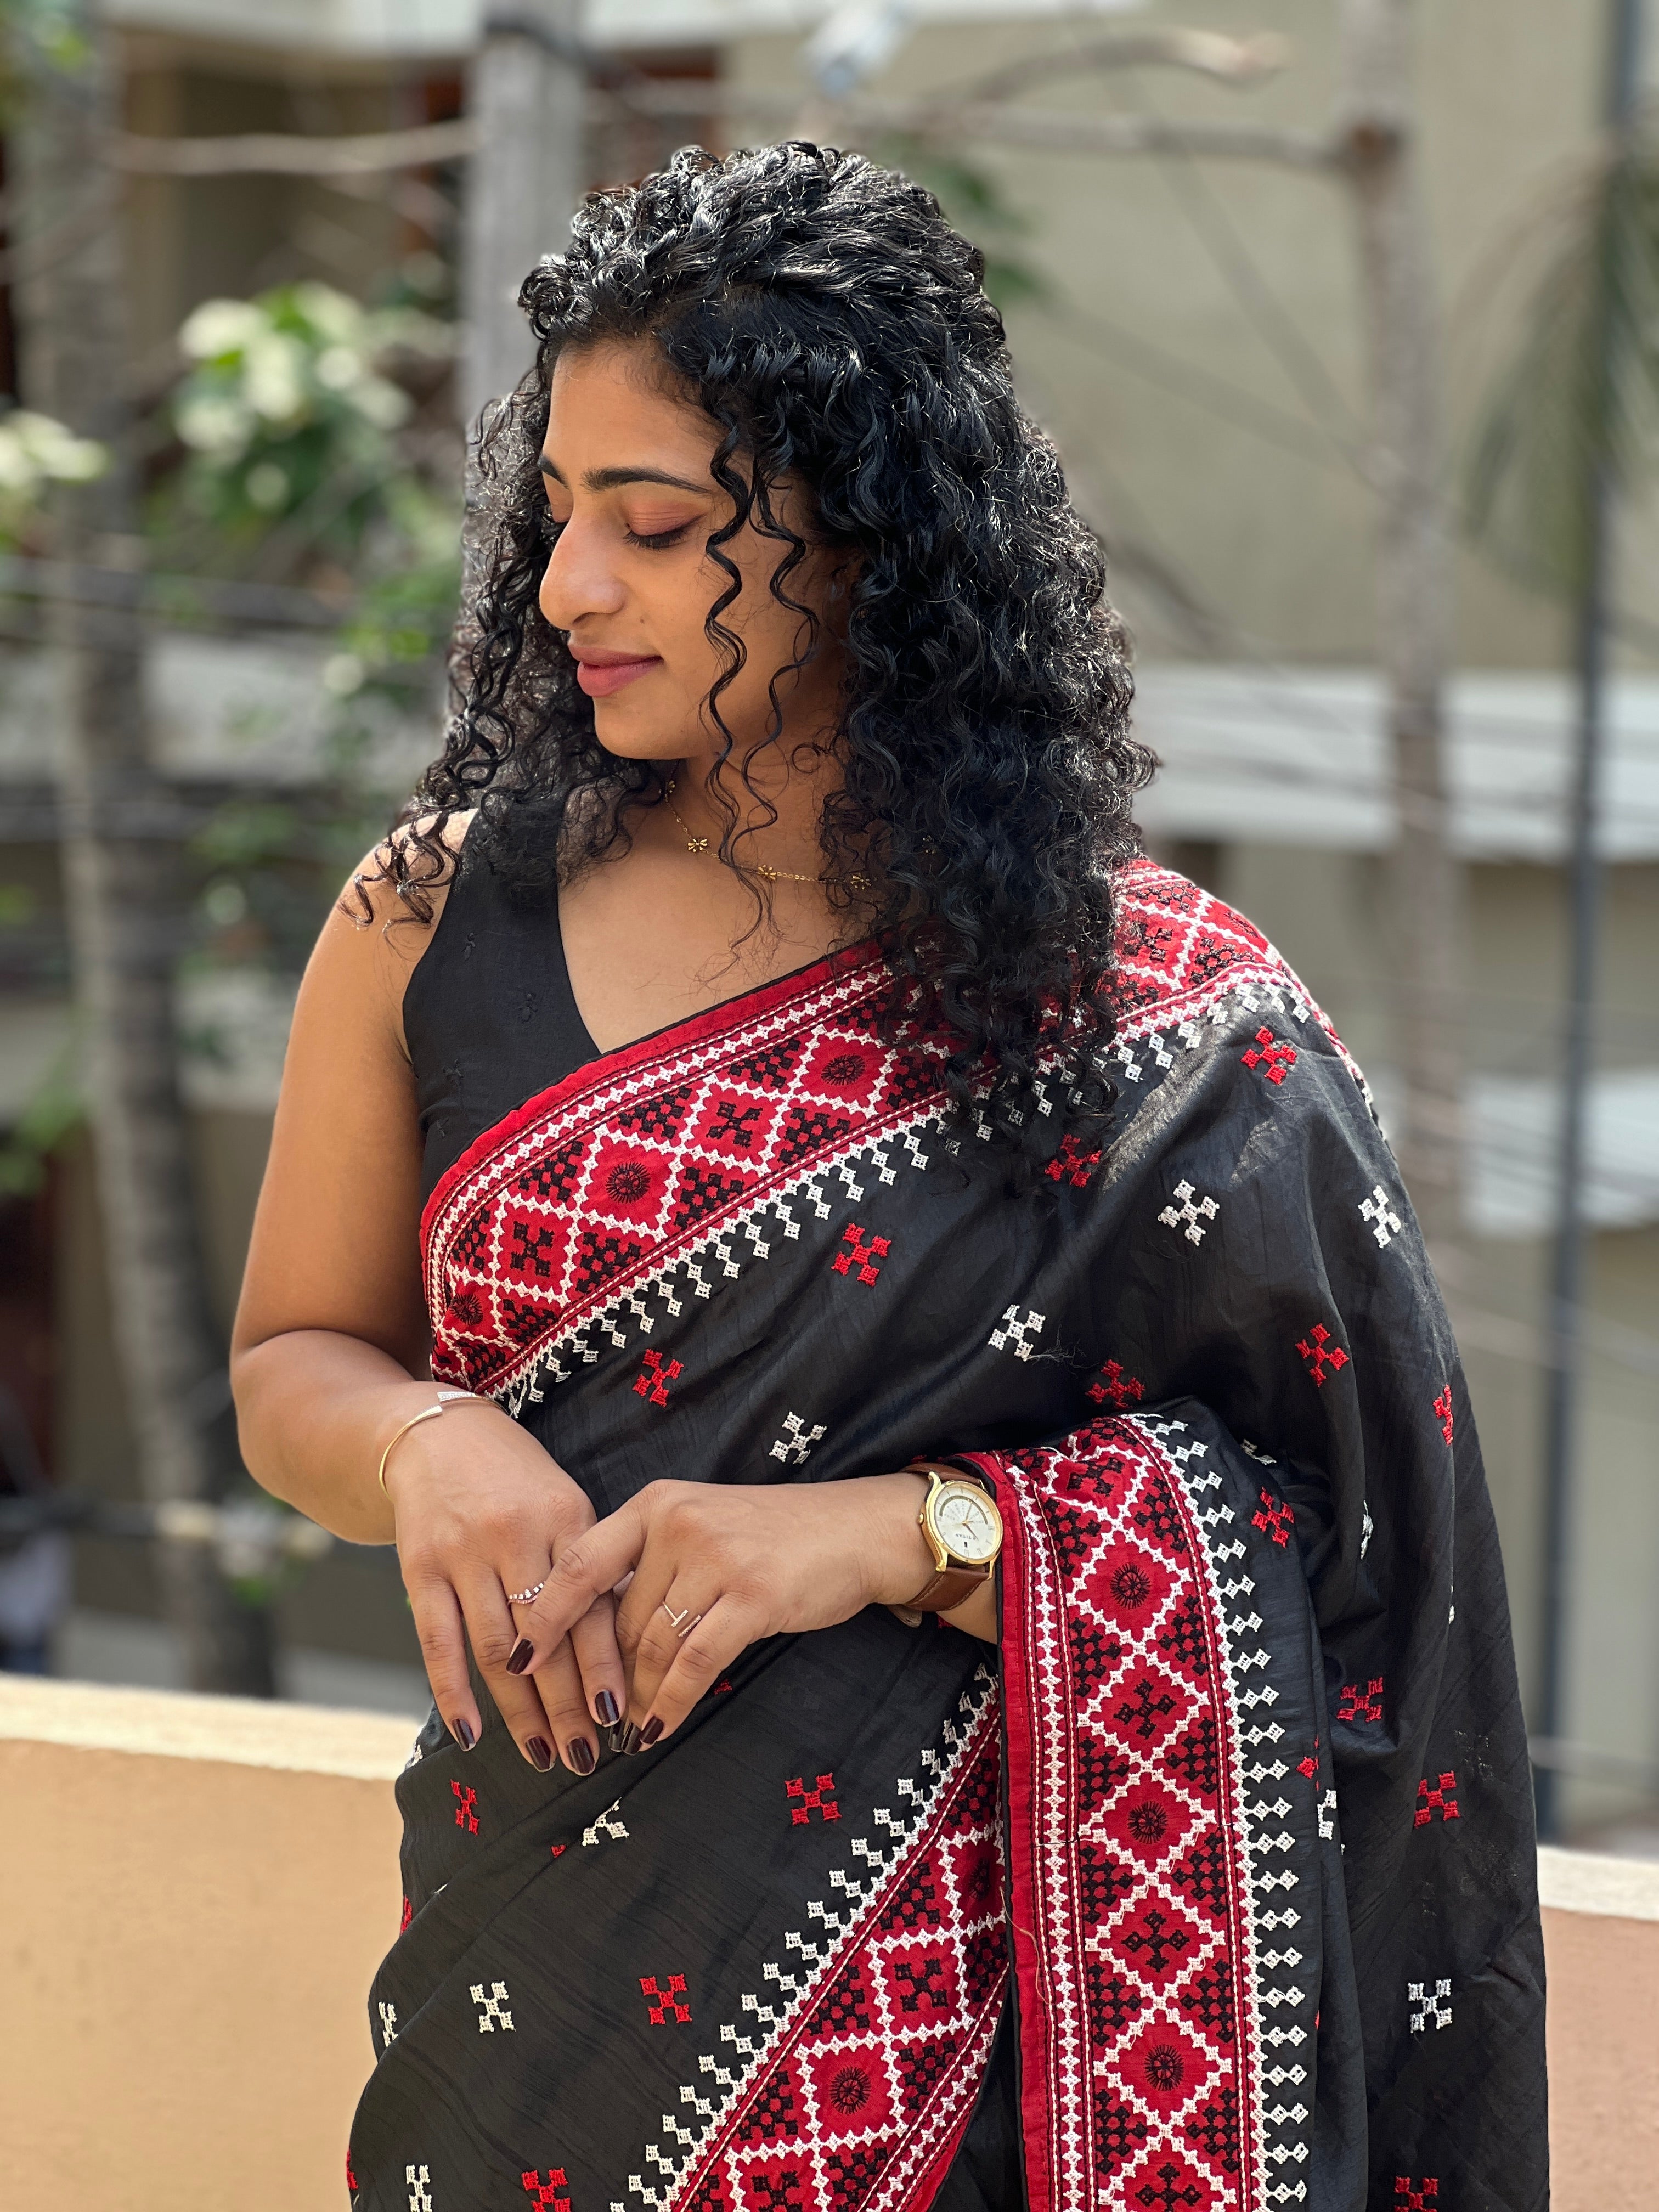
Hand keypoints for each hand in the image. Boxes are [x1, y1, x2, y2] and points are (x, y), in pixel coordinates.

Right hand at [385, 1402, 625, 1773]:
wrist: (438, 1435)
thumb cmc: (517, 1482)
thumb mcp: (564, 1505)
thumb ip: (590, 1567)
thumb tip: (630, 1643)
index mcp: (565, 1518)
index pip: (590, 1607)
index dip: (603, 1667)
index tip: (620, 1716)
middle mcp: (515, 1535)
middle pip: (546, 1638)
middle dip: (567, 1703)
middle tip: (586, 1755)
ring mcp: (463, 1553)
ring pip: (495, 1649)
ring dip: (519, 1710)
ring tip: (542, 1753)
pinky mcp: (419, 1567)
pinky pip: (438, 1641)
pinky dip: (453, 1693)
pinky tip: (471, 1734)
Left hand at [510, 1471, 960, 1745]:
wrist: (855, 1530)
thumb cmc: (772, 1537)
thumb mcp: (700, 1528)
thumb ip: (648, 1565)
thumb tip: (591, 1631)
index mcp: (656, 1503)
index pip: (581, 1563)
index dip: (543, 1616)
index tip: (516, 1660)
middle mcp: (678, 1522)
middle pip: (618, 1618)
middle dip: (602, 1677)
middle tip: (585, 1720)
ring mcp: (716, 1558)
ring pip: (651, 1645)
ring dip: (635, 1698)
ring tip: (623, 1731)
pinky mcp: (753, 1597)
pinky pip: (693, 1664)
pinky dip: (668, 1704)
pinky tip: (655, 1729)